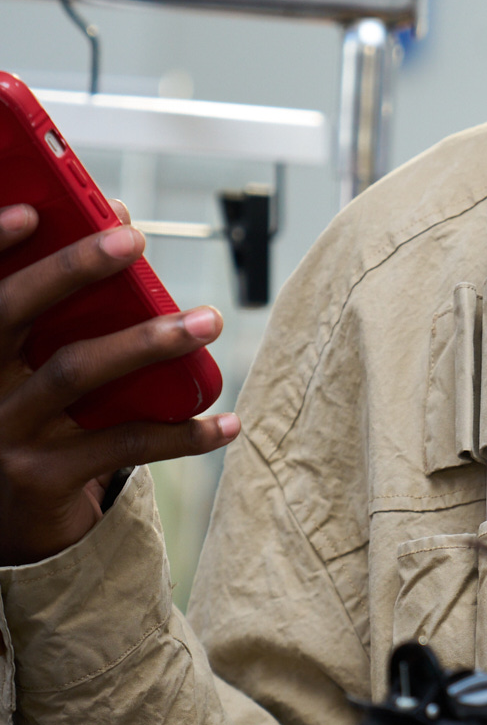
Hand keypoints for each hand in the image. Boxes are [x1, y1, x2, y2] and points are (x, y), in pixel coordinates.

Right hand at [0, 204, 238, 566]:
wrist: (8, 514)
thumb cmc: (30, 411)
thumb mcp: (26, 362)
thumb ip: (57, 306)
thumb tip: (116, 225)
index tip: (32, 210)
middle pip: (12, 316)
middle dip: (72, 270)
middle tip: (132, 240)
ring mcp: (4, 434)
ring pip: (75, 373)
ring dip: (147, 342)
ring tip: (207, 320)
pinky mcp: (42, 479)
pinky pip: (121, 447)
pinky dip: (181, 434)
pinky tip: (225, 423)